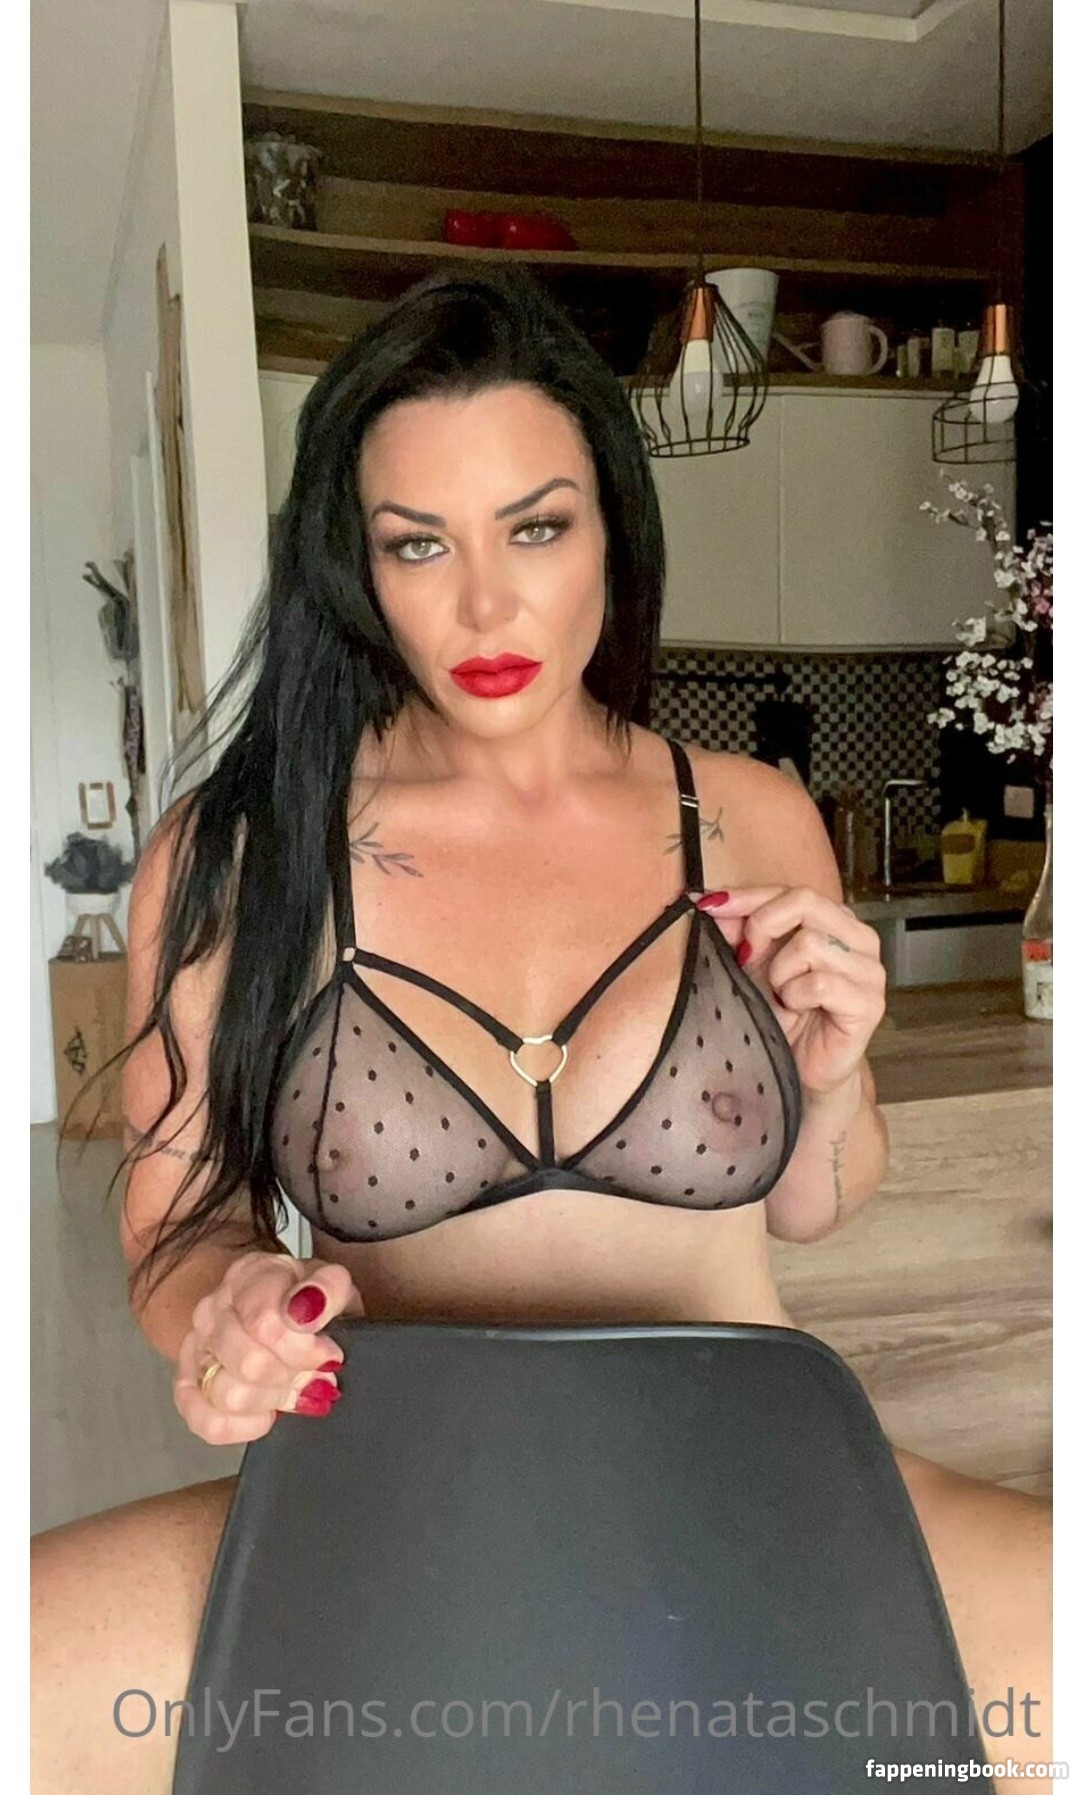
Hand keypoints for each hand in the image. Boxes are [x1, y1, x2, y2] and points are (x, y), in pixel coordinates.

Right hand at [173, 1252, 361, 1445]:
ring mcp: (195, 1349)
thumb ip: (328, 1289)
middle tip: (316, 1374)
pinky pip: (208, 1423)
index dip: (305, 1349)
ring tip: (294, 1389)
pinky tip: (267, 1413)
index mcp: (247, 1275)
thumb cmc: (305, 1304)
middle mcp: (212, 1309)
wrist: (273, 1311)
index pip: (266, 1322)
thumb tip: (309, 1309)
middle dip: (294, 1377)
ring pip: (230, 1396)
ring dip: (273, 1400)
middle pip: (250, 1364)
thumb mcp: (331, 1285)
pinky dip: (245, 1427)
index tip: (330, 1355)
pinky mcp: (187, 1387)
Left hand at [696, 886, 885, 1099]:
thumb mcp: (753, 965)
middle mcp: (859, 938)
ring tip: (782, 996)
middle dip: (763, 926)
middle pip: (805, 901)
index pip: (791, 891)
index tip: (708, 905)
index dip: (747, 897)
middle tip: (747, 958)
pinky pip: (820, 984)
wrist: (802, 1068)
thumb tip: (710, 903)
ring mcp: (869, 970)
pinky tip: (797, 1010)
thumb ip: (738, 931)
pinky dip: (796, 997)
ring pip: (810, 943)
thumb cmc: (783, 1014)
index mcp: (835, 921)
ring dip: (780, 973)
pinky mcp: (869, 1003)